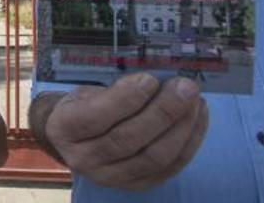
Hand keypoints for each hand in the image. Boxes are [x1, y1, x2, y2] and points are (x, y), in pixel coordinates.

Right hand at [46, 73, 208, 190]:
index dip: (125, 99)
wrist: (76, 140)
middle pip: (129, 139)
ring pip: (154, 156)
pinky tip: (198, 117)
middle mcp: (84, 159)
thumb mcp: (85, 93)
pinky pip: (170, 167)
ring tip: (195, 100)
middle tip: (184, 87)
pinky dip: (190, 141)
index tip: (149, 79)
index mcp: (64, 128)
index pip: (96, 117)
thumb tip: (156, 81)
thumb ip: (114, 90)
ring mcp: (111, 177)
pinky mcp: (137, 185)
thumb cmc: (84, 107)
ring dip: (181, 127)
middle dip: (163, 111)